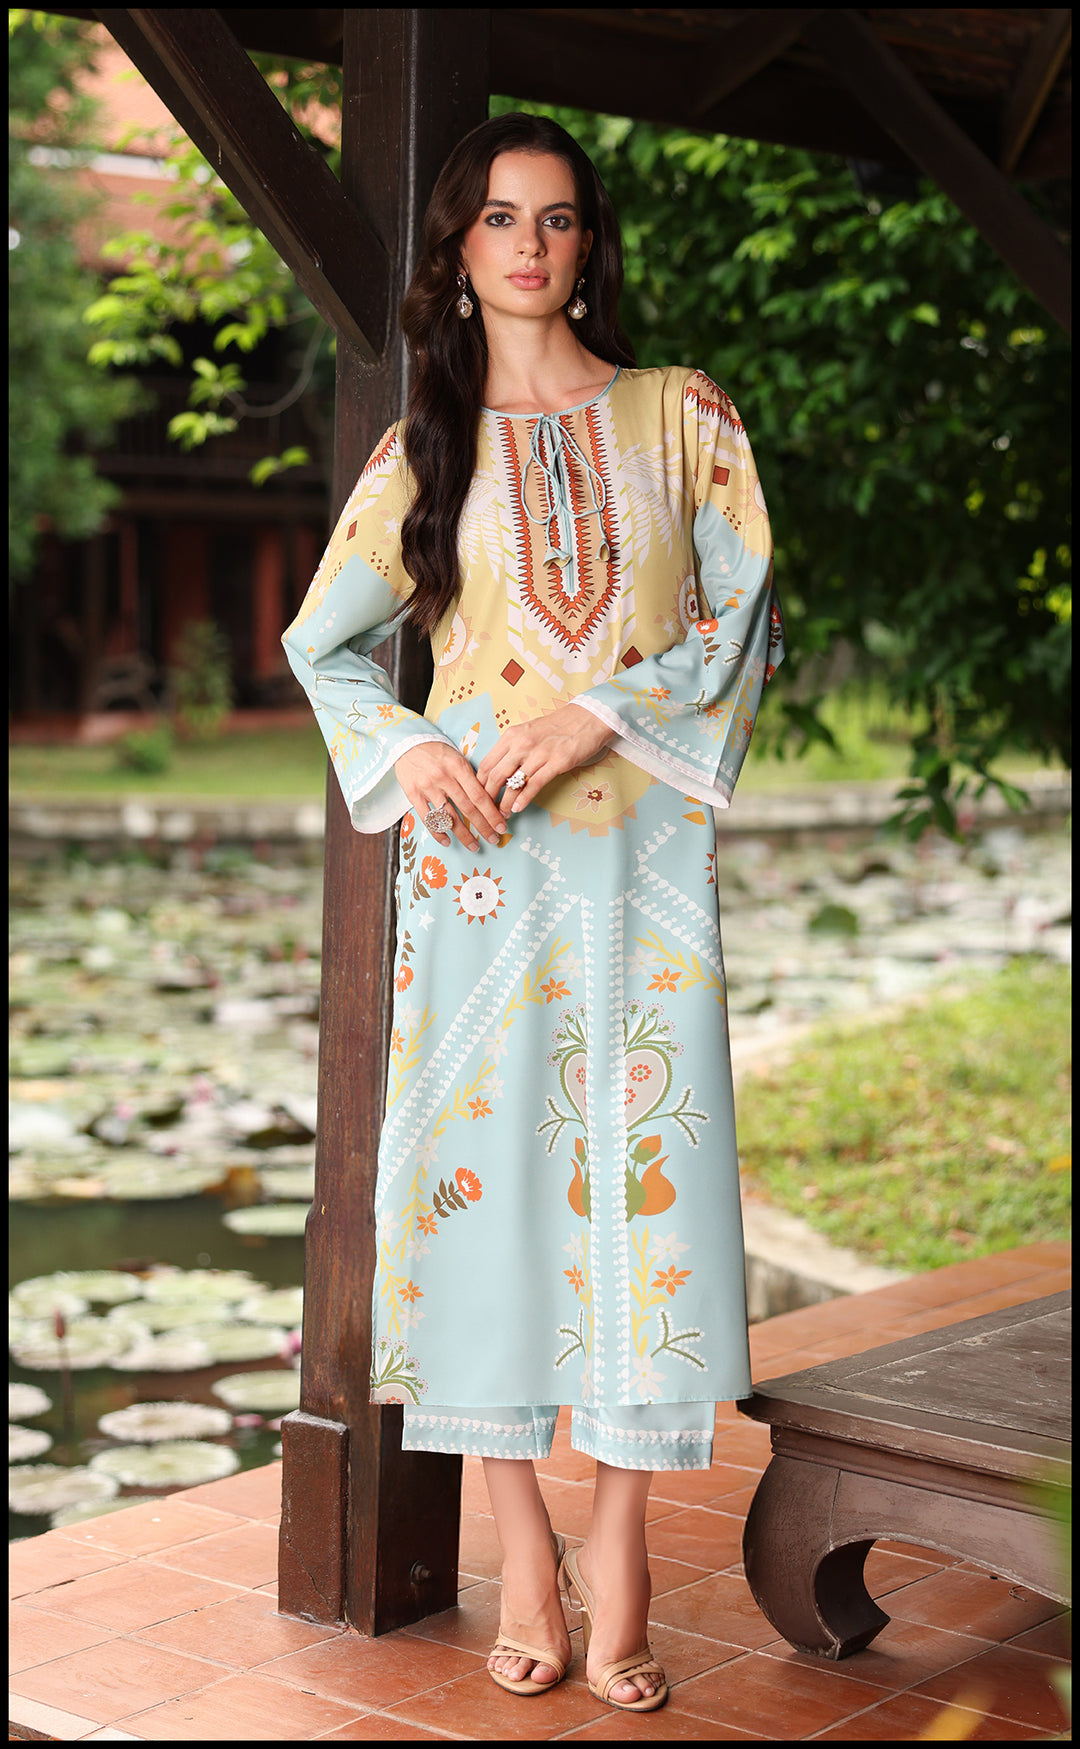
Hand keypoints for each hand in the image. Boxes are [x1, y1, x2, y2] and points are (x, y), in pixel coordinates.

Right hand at [394, 742, 508, 851]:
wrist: (407, 742)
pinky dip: (438, 832)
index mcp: (458, 767)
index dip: (492, 813)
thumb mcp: (457, 757)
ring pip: (449, 816)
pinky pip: (427, 818)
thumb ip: (470, 777)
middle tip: (494, 839)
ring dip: (463, 834)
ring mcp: (428, 787)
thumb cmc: (437, 750)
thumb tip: (488, 800)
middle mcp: (444, 778)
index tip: (502, 826)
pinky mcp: (413, 794)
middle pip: (468, 808)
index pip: (479, 795)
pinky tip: (448, 841)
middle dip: (483, 826)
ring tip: (474, 846)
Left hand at [476, 704, 614, 814]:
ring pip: (513, 783)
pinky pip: (534, 785)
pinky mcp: (556, 762)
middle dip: (488, 797)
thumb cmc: (557, 727)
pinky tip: (518, 809)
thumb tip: (499, 771)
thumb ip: (512, 749)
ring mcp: (539, 753)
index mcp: (511, 736)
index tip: (478, 796)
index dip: (479, 784)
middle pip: (495, 775)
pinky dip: (523, 799)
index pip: (486, 763)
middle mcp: (521, 744)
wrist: (587, 718)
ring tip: (501, 815)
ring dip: (505, 803)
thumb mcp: (528, 732)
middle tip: (486, 811)